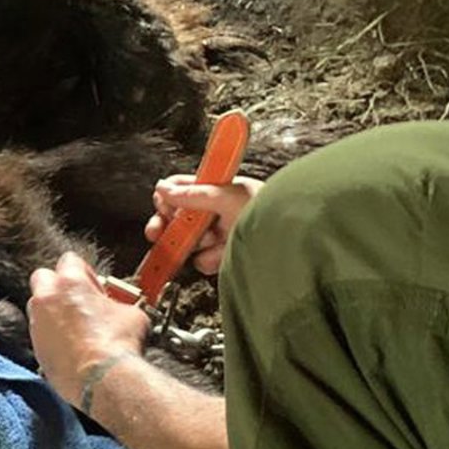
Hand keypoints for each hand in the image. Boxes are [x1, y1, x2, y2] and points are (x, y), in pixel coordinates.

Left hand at [27, 252, 148, 411]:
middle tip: (79, 301)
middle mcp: (47, 299)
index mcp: (69, 282)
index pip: (69, 259)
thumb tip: (117, 310)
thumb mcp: (130, 312)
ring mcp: (37, 324)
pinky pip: (40, 335)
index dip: (84, 272)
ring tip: (75, 327)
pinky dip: (51, 337)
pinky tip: (71, 347)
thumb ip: (116, 303)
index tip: (93, 286)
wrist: (103, 379)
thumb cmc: (117, 344)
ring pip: (38, 308)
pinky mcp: (36, 349)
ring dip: (52, 312)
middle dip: (58, 286)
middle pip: (43, 278)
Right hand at [144, 175, 263, 274]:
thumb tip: (164, 189)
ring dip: (195, 243)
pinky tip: (223, 254)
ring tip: (213, 241)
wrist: (290, 241)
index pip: (181, 188)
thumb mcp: (228, 196)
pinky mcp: (223, 256)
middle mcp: (216, 211)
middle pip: (177, 218)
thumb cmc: (271, 210)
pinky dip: (209, 259)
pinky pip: (201, 260)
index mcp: (217, 188)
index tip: (163, 208)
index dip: (167, 198)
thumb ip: (193, 194)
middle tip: (159, 233)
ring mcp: (219, 234)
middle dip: (169, 227)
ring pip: (188, 241)